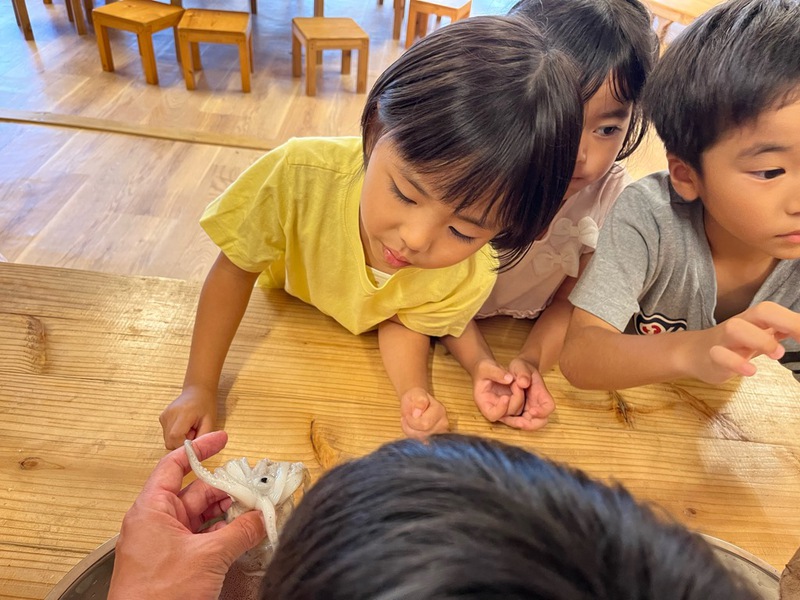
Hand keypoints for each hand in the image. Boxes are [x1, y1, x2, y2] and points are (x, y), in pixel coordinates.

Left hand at [108, 431, 266, 599]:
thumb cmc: (156, 598)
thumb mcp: (208, 557)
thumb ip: (240, 531)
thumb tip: (261, 517)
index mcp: (151, 510)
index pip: (174, 465)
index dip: (200, 449)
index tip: (222, 439)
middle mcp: (155, 522)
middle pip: (195, 491)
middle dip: (226, 488)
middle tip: (254, 487)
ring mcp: (164, 543)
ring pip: (201, 516)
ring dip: (227, 513)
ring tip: (254, 511)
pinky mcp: (173, 563)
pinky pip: (200, 537)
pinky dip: (221, 533)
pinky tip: (242, 534)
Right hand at [160, 385, 216, 448]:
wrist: (198, 391)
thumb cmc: (206, 405)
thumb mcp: (210, 422)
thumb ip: (203, 438)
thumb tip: (195, 453)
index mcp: (183, 413)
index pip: (175, 437)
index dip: (184, 445)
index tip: (194, 441)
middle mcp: (169, 415)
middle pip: (170, 442)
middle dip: (182, 443)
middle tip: (194, 433)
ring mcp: (164, 416)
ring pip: (168, 440)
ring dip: (179, 439)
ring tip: (190, 428)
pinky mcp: (162, 418)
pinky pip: (167, 435)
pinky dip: (176, 434)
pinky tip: (184, 426)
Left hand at [400, 388, 449, 438]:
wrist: (416, 401)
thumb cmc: (415, 398)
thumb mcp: (416, 394)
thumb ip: (419, 401)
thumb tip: (418, 413)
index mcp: (440, 411)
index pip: (424, 424)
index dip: (412, 421)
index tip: (408, 414)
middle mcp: (443, 423)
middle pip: (423, 434)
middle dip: (410, 426)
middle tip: (407, 417)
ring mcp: (440, 433)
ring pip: (420, 440)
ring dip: (410, 431)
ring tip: (409, 421)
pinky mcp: (434, 440)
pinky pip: (419, 442)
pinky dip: (412, 436)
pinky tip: (412, 428)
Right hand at [471, 359, 520, 421]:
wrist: (488, 368)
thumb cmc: (483, 369)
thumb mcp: (486, 367)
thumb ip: (496, 373)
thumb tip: (509, 379)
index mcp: (484, 402)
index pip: (492, 414)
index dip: (500, 410)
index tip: (506, 397)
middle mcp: (494, 407)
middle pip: (508, 414)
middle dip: (515, 400)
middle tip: (517, 384)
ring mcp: (505, 406)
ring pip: (517, 411)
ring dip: (521, 398)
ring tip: (518, 381)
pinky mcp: (513, 402)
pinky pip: (522, 406)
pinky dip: (525, 398)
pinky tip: (526, 386)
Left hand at [501, 357, 554, 430]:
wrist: (516, 370)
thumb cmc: (521, 367)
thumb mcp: (520, 366)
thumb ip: (523, 373)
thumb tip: (523, 383)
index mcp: (541, 392)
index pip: (549, 406)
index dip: (543, 411)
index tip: (532, 411)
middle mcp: (538, 403)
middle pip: (542, 420)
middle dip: (531, 424)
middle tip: (518, 422)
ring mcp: (530, 408)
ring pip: (531, 424)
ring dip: (521, 425)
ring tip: (508, 419)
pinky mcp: (521, 412)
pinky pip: (520, 421)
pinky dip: (513, 422)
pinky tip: (504, 417)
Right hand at [689, 302, 798, 383]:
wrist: (692, 353)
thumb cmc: (732, 345)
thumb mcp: (759, 336)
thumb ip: (782, 332)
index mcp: (754, 320)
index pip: (776, 311)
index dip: (795, 320)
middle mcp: (740, 325)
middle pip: (760, 311)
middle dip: (785, 322)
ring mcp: (724, 340)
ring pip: (737, 328)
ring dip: (761, 340)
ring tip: (777, 355)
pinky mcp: (711, 357)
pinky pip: (720, 355)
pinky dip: (736, 362)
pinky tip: (750, 371)